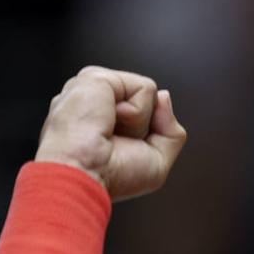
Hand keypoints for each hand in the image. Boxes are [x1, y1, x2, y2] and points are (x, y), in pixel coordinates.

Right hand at [35, 66, 186, 200]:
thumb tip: (164, 96)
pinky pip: (145, 88)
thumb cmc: (110, 176)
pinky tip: (110, 120)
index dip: (147, 134)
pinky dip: (138, 111)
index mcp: (100, 119)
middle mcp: (95, 101)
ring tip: (110, 132)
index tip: (121, 154)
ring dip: (139, 120)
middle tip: (115, 143)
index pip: (143, 112)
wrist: (83, 175)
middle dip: (144, 127)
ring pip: (147, 93)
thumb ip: (170, 130)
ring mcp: (94, 88)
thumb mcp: (157, 162)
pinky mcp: (96, 77)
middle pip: (148, 101)